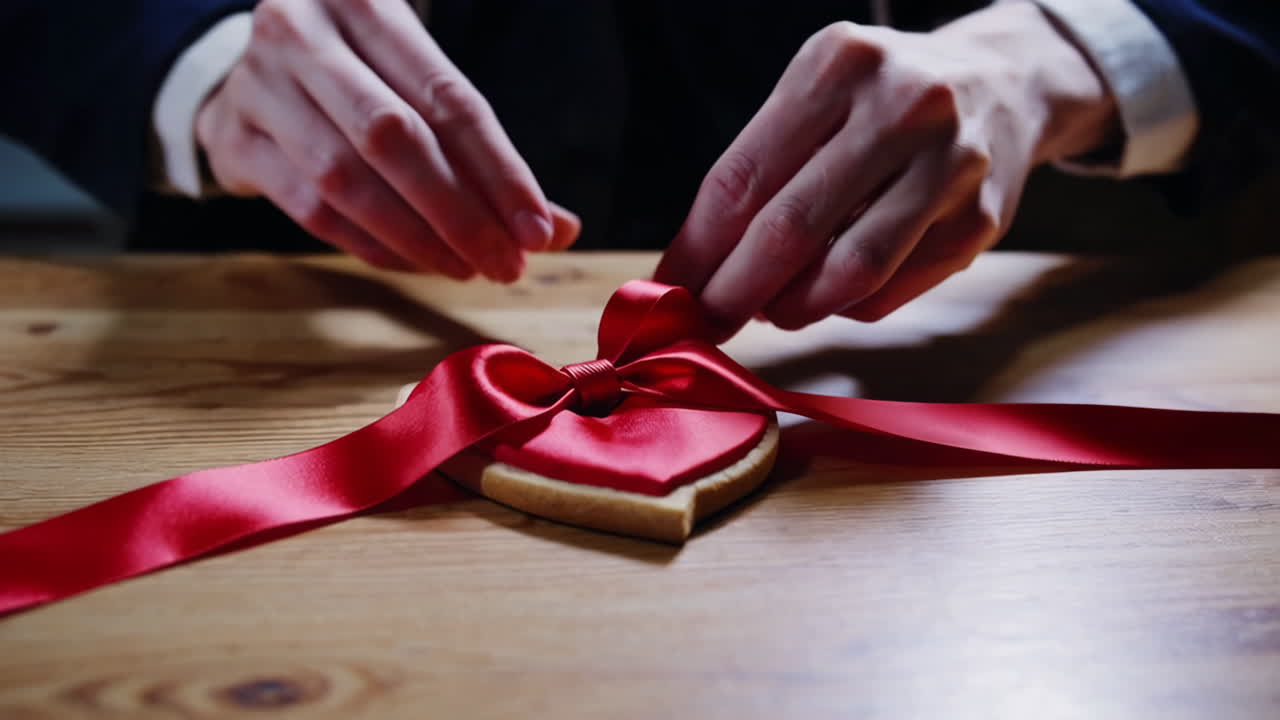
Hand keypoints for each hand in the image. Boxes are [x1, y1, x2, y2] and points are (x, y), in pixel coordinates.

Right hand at [195, 0, 579, 279]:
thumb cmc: (361, 76)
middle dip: (461, 213)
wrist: (244, 68)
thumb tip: (556, 229)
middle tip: (507, 263)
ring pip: (345, 178)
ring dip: (418, 237)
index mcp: (363, 1)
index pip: (447, 97)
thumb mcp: (420, 83)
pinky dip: (373, 245)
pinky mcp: (233, 140)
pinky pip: (310, 210)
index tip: (538, 229)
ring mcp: (257, 86)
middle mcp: (302, 31)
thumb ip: (483, 152)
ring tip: (468, 268)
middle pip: (394, 137)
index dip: (499, 171)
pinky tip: (417, 262)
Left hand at [656, 2, 1116, 338]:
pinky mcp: (981, 220)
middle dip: (735, 291)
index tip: (669, 292)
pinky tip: (829, 293)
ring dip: (792, 308)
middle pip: (791, 229)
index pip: (742, 178)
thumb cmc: (882, 100)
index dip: (697, 249)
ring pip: (848, 272)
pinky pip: (890, 291)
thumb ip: (760, 169)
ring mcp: (950, 165)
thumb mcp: (817, 94)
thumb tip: (695, 267)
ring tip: (770, 309)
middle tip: (708, 323)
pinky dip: (844, 306)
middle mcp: (902, 107)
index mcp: (838, 66)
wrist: (1003, 83)